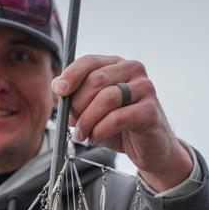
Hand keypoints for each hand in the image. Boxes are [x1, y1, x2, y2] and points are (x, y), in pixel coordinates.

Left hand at [51, 55, 192, 191]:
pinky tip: (96, 138)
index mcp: (117, 65)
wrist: (150, 148)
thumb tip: (58, 89)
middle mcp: (133, 71)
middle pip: (96, 80)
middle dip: (78, 105)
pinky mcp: (150, 110)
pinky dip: (100, 130)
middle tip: (74, 123)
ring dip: (88, 120)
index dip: (71, 75)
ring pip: (106, 98)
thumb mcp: (92, 110)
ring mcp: (145, 88)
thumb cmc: (120, 127)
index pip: (90, 61)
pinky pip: (117, 118)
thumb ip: (77, 98)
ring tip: (83, 135)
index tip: (58, 91)